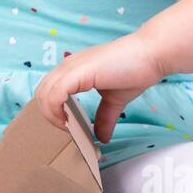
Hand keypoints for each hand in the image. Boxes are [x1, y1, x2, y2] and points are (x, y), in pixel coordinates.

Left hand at [33, 33, 164, 142]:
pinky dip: (56, 110)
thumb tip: (102, 137)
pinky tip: (69, 121)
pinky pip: (55, 93)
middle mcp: (69, 65)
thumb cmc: (135, 71)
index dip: (52, 111)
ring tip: (68, 127)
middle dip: (49, 115)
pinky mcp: (79, 71)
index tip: (68, 125)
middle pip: (41, 92)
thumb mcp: (115, 100)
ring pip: (44, 93)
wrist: (151, 55)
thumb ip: (105, 117)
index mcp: (74, 70)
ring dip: (51, 115)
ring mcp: (72, 67)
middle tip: (67, 128)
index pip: (49, 90)